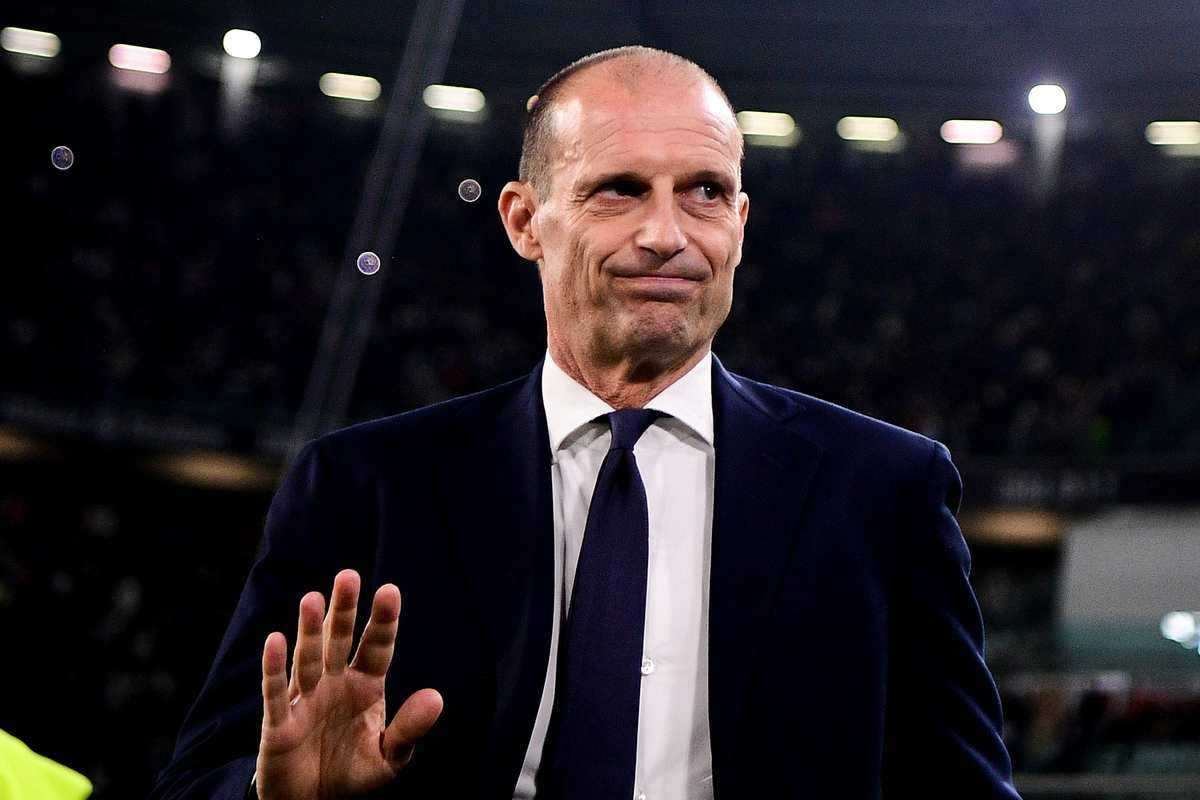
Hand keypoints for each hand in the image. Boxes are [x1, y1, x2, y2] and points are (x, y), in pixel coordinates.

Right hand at [255, 569, 443, 798]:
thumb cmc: (352, 774)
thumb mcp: (389, 758)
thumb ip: (409, 728)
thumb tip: (436, 698)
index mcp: (365, 686)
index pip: (376, 647)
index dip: (383, 621)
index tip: (390, 591)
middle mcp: (335, 684)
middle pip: (340, 640)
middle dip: (344, 610)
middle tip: (349, 575)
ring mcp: (305, 699)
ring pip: (309, 658)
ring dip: (310, 630)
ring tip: (314, 598)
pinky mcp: (278, 722)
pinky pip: (275, 692)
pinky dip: (274, 667)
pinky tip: (276, 640)